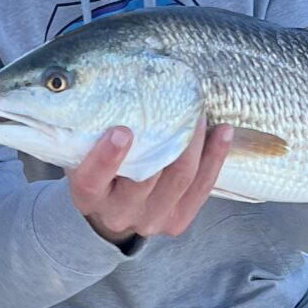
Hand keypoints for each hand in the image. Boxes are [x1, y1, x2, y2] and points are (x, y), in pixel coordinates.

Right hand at [67, 120, 234, 245]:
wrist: (111, 208)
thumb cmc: (99, 167)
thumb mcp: (84, 152)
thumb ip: (92, 131)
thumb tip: (114, 85)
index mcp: (88, 196)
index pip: (91, 180)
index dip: (106, 158)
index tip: (121, 131)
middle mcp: (117, 213)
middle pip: (144, 180)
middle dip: (164, 142)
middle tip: (177, 105)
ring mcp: (149, 220)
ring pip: (179, 180)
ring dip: (194, 145)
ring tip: (200, 114)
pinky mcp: (176, 222)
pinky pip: (201, 189)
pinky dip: (215, 158)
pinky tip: (223, 132)